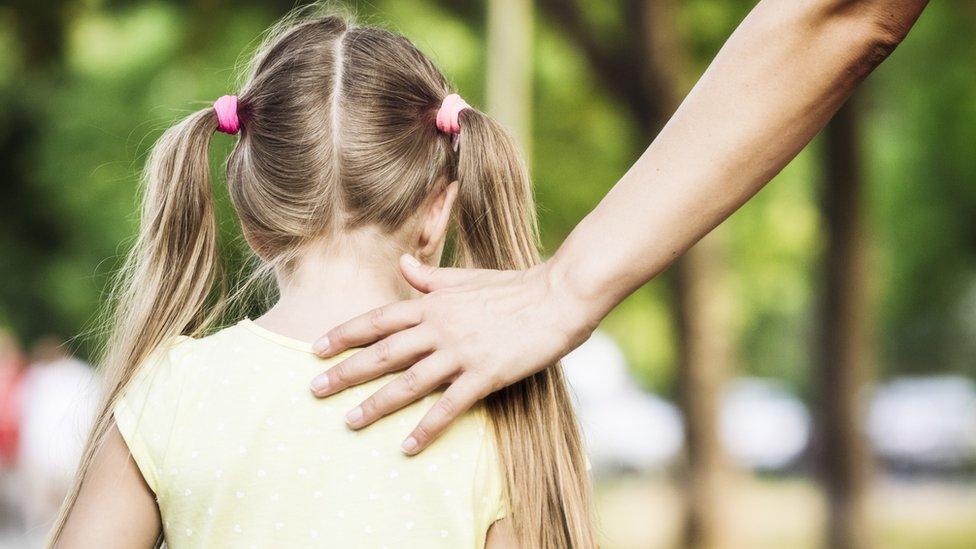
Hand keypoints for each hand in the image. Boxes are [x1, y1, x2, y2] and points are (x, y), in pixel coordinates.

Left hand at [309, 254, 595, 454]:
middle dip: (345, 372)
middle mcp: (440, 327)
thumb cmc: (514, 287)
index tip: (316, 348)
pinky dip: (427, 428)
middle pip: (382, 352)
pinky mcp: (485, 374)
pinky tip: (408, 446)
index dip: (345, 334)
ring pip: (408, 382)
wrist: (558, 297)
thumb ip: (431, 278)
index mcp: (434, 303)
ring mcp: (461, 352)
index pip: (379, 319)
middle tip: (314, 390)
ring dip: (376, 404)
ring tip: (349, 421)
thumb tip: (402, 264)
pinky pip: (449, 406)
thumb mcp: (468, 278)